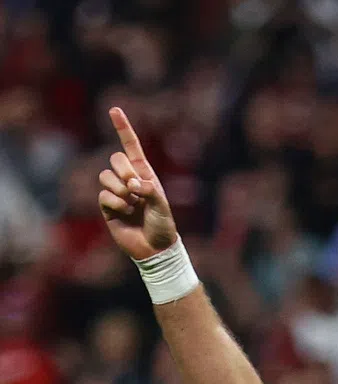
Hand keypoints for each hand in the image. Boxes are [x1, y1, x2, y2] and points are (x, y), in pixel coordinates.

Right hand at [98, 107, 177, 259]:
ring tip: (133, 204)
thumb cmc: (163, 224)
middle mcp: (129, 180)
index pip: (131, 146)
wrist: (155, 247)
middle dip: (123, 170)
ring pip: (105, 177)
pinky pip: (104, 196)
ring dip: (120, 190)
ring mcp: (116, 192)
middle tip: (135, 187)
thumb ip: (149, 190)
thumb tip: (132, 184)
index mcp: (145, 174)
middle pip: (114, 158)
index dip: (123, 128)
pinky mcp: (107, 207)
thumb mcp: (161, 204)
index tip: (114, 109)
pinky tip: (126, 213)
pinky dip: (116, 204)